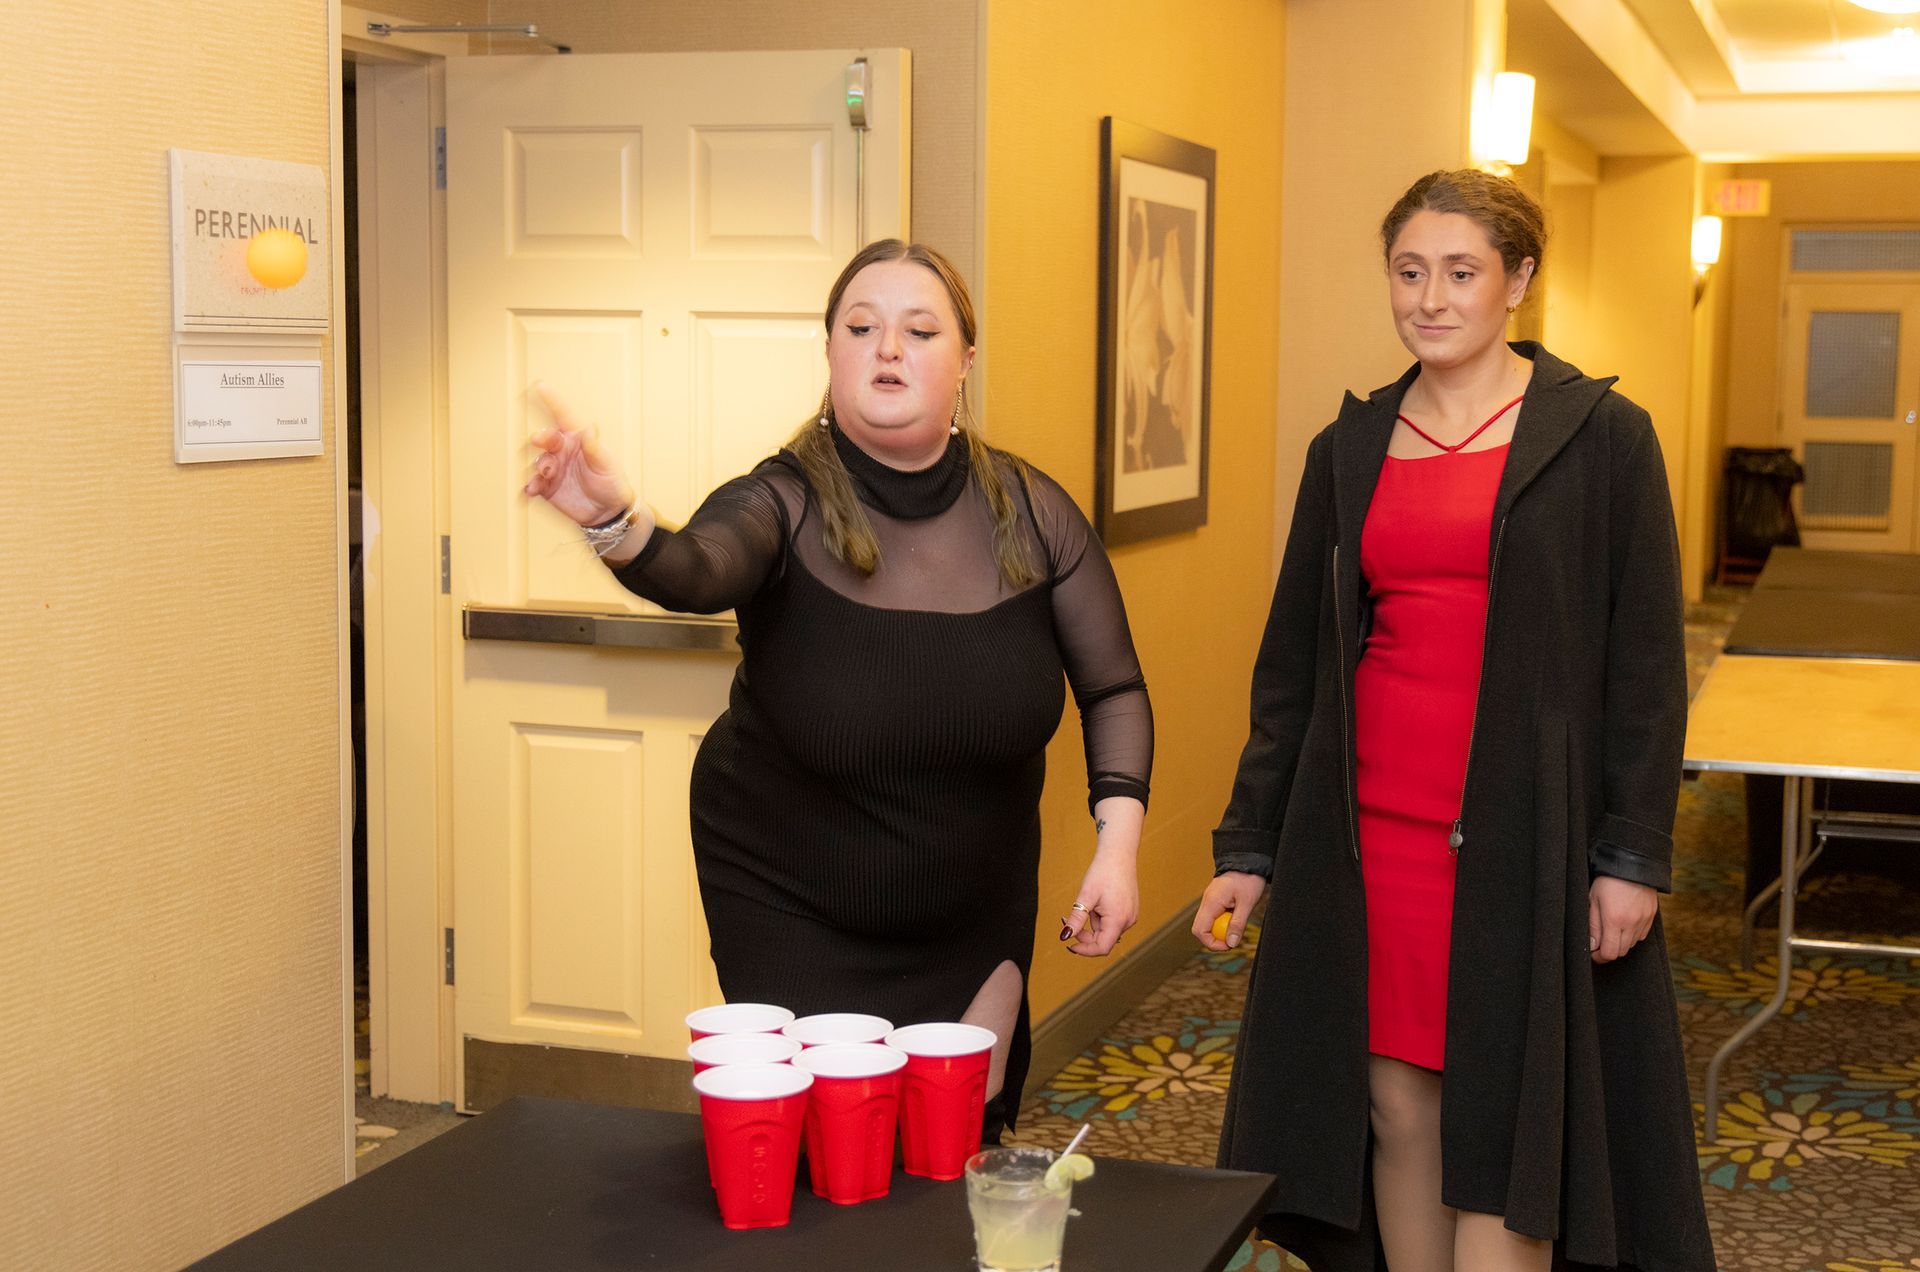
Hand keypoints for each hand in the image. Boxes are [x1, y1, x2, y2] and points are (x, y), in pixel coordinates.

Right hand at [524, 383, 635, 525]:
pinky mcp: (546, 487)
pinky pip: (533, 483)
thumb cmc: (612, 483)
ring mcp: (553, 468)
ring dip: (539, 465)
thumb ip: (595, 448)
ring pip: (537, 460)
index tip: (540, 386)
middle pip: (545, 438)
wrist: (607, 512)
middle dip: (541, 437)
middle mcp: (562, 451)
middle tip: (539, 440)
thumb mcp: (606, 465)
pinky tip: (531, 490)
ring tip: (547, 474)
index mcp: (578, 439)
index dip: (552, 401)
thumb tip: (590, 427)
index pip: (563, 416)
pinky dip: (530, 485)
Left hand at [1061, 846, 1138, 957]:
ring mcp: (1131, 916)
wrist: (1119, 854)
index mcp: (1118, 920)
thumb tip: (1064, 936)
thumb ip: (1076, 919)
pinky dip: (1101, 917)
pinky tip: (1098, 901)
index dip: (1084, 950)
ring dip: (1093, 922)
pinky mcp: (1130, 911)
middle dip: (1084, 933)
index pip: (1102, 948)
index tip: (1069, 944)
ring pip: (1106, 930)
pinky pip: (1112, 922)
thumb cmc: (1103, 872)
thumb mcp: (1086, 896)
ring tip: (1090, 900)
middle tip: (1067, 917)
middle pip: (1103, 939)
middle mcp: (1128, 921)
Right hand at [1193, 872, 1265, 950]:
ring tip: (1236, 926)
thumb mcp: (1247, 903)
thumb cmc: (1248, 878)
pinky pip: (1213, 917)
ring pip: (1207, 924)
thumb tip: (1231, 943)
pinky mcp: (1215, 900)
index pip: (1200, 930)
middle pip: (1201, 929)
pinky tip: (1234, 917)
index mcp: (1211, 902)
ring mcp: (1210, 901)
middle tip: (1233, 939)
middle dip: (1215, 939)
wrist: (1247, 860)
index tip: (1228, 945)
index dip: (1212, 943)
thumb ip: (1238, 924)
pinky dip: (1222, 922)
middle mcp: (1207, 902)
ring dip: (1220, 930)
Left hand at [1588, 875, 1657, 962]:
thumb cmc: (1608, 880)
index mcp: (1614, 920)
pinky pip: (1642, 935)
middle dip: (1609, 951)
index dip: (1599, 956)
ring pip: (1632, 944)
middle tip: (1599, 944)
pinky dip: (1632, 935)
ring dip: (1621, 943)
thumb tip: (1592, 946)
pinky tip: (1624, 925)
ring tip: (1611, 931)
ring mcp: (1644, 920)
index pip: (1610, 953)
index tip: (1593, 952)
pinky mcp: (1651, 916)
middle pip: (1621, 952)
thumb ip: (1593, 926)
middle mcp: (1631, 923)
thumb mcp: (1593, 900)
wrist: (1633, 863)